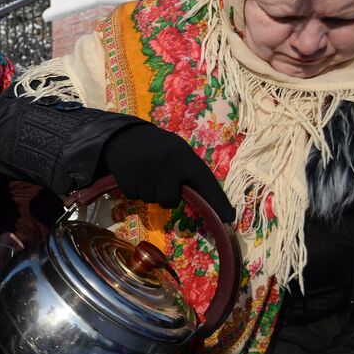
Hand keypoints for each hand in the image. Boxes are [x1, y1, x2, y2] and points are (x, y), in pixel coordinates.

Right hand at [102, 124, 235, 223]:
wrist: (123, 135)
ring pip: (152, 200)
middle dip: (166, 196)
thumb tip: (201, 198)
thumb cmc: (157, 145)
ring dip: (149, 192)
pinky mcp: (129, 182)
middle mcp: (169, 169)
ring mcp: (148, 177)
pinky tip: (134, 175)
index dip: (218, 202)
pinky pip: (135, 197)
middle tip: (161, 183)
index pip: (207, 184)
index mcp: (185, 159)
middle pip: (170, 201)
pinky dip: (134, 189)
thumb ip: (188, 171)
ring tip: (146, 174)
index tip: (230, 218)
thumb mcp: (178, 151)